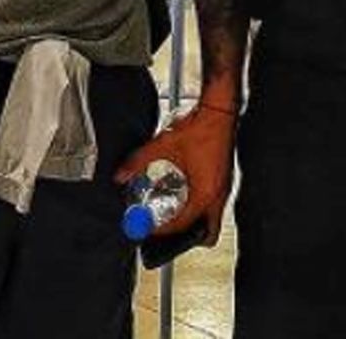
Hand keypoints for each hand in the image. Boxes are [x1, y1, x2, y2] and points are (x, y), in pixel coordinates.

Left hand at [114, 100, 236, 245]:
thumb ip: (139, 161)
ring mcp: (225, 187)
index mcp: (205, 193)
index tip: (146, 227)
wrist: (220, 108)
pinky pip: (213, 203)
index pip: (182, 224)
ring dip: (194, 219)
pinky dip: (199, 205)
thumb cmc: (199, 126)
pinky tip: (185, 192)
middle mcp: (218, 195)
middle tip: (165, 228)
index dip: (161, 229)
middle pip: (207, 233)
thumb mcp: (164, 145)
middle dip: (186, 236)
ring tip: (174, 213)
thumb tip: (121, 175)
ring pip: (212, 219)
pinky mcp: (225, 178)